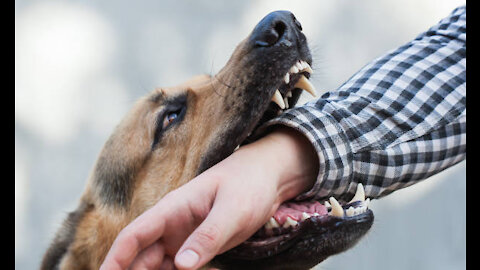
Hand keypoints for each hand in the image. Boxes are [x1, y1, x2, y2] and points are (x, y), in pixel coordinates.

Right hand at [100, 127, 318, 269]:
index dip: (115, 259)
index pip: (133, 235)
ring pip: (156, 265)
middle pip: (140, 256)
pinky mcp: (198, 246)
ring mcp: (184, 236)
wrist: (268, 177)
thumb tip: (181, 265)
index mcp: (172, 209)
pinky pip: (177, 268)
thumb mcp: (232, 210)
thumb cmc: (248, 185)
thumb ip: (208, 236)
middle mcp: (172, 225)